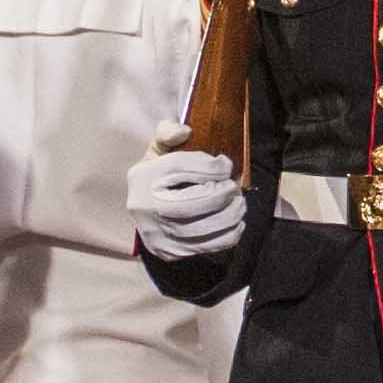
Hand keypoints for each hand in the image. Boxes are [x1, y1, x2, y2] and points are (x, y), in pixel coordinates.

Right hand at [129, 145, 254, 265]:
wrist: (145, 210)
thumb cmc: (160, 175)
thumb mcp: (160, 148)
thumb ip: (169, 133)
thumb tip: (184, 131)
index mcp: (143, 176)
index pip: (179, 167)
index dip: (209, 166)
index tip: (226, 165)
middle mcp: (144, 207)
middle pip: (190, 204)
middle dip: (221, 195)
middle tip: (234, 189)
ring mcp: (155, 233)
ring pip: (201, 229)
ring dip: (230, 216)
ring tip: (239, 204)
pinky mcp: (168, 251)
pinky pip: (206, 247)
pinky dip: (228, 235)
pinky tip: (235, 223)